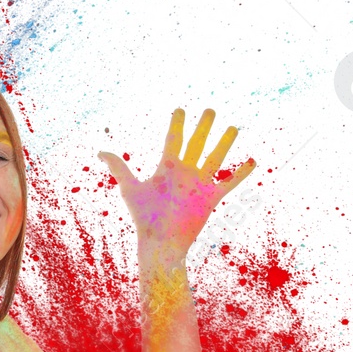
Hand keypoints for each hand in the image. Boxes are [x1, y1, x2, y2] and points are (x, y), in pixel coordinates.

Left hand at [98, 108, 255, 257]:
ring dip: (224, 143)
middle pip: (196, 144)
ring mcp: (199, 185)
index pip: (174, 140)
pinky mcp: (211, 198)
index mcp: (167, 168)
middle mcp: (185, 173)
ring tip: (233, 128)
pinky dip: (241, 173)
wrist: (160, 242)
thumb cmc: (144, 217)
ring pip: (215, 159)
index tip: (180, 109)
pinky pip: (229, 183)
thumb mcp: (131, 188)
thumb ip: (119, 168)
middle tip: (210, 110)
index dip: (177, 125)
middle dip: (203, 127)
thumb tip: (99, 152)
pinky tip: (252, 160)